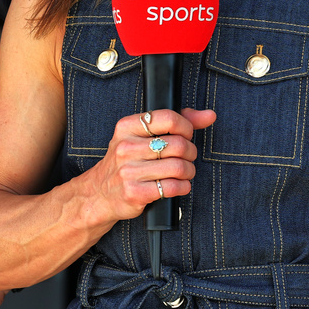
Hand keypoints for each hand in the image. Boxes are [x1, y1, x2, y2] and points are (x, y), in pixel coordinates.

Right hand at [79, 108, 215, 224]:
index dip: (186, 127)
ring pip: (179, 167)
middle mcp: (126, 147)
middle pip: (178, 144)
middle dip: (191, 153)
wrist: (99, 193)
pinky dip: (182, 187)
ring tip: (183, 172)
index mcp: (127, 127)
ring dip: (189, 172)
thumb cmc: (127, 161)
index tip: (186, 135)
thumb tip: (209, 115)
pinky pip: (172, 187)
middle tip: (187, 157)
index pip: (168, 118)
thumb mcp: (141, 136)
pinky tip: (177, 185)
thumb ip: (175, 122)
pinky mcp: (135, 193)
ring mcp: (129, 171)